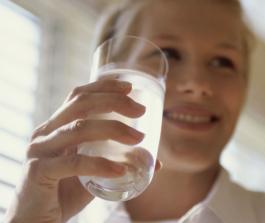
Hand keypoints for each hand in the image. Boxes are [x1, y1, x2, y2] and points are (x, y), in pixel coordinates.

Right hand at [4, 79, 161, 222]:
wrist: (35, 220)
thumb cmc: (66, 192)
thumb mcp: (94, 171)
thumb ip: (119, 161)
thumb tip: (155, 161)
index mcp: (56, 127)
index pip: (78, 96)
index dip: (103, 87)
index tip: (129, 88)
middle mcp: (45, 133)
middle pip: (80, 104)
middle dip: (114, 102)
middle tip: (141, 110)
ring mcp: (39, 151)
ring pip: (78, 129)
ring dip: (114, 129)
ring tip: (139, 138)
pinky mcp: (38, 172)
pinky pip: (73, 164)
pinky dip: (100, 165)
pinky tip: (121, 170)